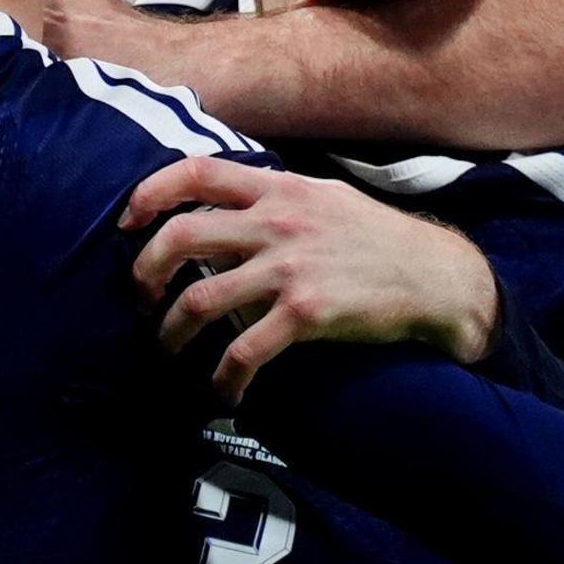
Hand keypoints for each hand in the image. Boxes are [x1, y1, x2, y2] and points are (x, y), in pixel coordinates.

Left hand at [123, 156, 499, 401]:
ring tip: (169, 350)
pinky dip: (224, 377)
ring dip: (173, 331)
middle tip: (141, 298)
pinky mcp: (306, 313)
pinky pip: (244, 349)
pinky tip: (224, 392)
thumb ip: (276, 196)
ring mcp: (290, 267)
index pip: (198, 171)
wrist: (435, 276)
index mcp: (281, 189)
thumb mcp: (326, 197)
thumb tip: (227, 202)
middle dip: (145, 270)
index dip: (151, 191)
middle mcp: (279, 222)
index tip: (129, 220)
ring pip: (201, 298)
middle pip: (182, 235)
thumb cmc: (379, 239)